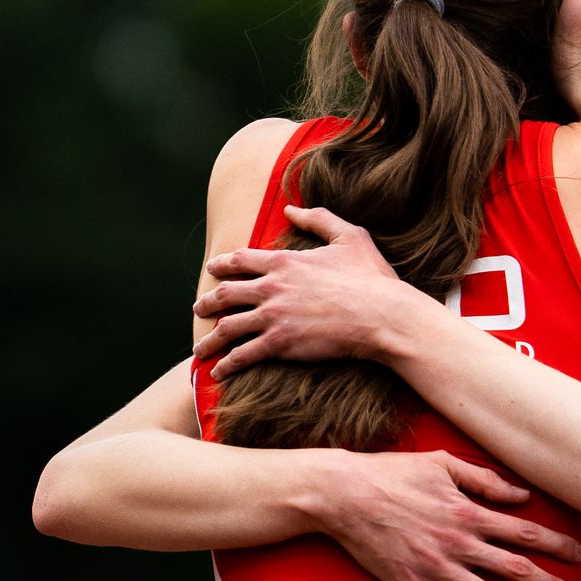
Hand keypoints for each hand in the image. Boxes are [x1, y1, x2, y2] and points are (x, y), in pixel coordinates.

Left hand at [194, 205, 414, 377]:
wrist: (382, 315)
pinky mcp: (280, 343)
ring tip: (201, 349)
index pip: (241, 260)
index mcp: (284, 261)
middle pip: (226, 293)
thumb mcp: (349, 237)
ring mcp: (273, 316)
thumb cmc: (371, 278)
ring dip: (211, 339)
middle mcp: (272, 287)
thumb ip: (319, 219)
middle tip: (199, 309)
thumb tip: (291, 208)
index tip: (212, 269)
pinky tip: (219, 371)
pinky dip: (228, 364)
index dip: (222, 265)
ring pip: (228, 327)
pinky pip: (244, 355)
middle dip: (207, 302)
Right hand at [318, 447, 580, 580]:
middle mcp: (460, 544)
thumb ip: (485, 480)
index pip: (525, 532)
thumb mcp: (444, 464)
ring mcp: (437, 569)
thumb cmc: (393, 474)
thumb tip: (521, 495)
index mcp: (470, 514)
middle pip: (517, 569)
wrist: (345, 494)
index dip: (556, 543)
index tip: (579, 553)